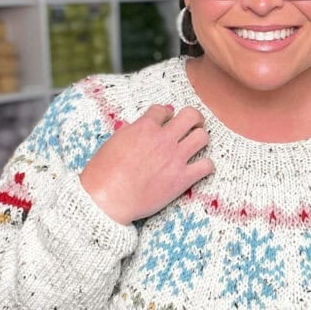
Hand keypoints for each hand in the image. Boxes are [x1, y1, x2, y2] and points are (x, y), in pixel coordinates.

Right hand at [79, 104, 213, 224]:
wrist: (107, 199)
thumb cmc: (103, 174)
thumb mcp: (111, 143)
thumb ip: (128, 132)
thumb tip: (135, 125)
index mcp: (144, 127)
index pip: (164, 110)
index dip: (166, 114)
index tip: (166, 121)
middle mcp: (163, 139)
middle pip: (191, 115)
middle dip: (194, 118)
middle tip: (193, 125)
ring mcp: (175, 158)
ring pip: (202, 136)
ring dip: (200, 139)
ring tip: (196, 145)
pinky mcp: (183, 178)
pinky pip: (207, 166)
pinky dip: (206, 166)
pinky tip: (199, 169)